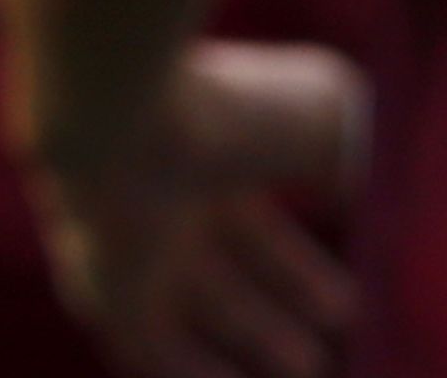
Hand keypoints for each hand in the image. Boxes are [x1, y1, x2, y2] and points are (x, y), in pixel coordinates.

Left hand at [34, 40, 364, 377]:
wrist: (122, 111)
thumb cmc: (228, 107)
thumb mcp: (323, 116)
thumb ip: (348, 151)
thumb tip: (357, 186)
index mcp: (204, 154)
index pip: (253, 227)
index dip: (300, 272)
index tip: (347, 307)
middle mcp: (163, 201)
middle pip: (218, 277)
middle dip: (270, 319)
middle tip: (315, 358)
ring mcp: (128, 244)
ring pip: (183, 312)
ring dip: (239, 347)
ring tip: (304, 373)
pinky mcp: (102, 287)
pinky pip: (145, 346)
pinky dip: (192, 373)